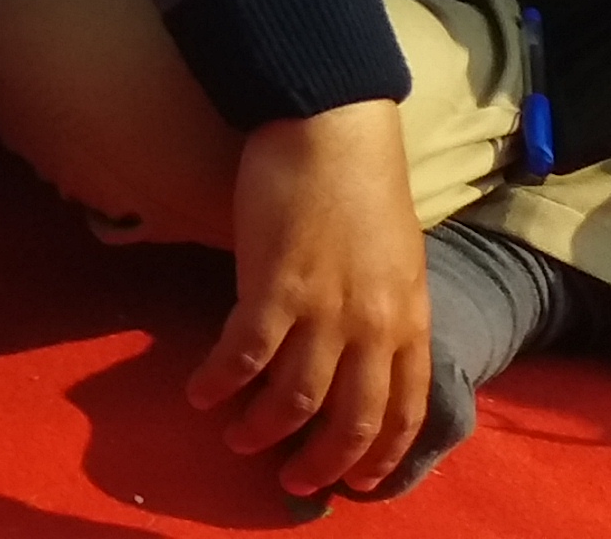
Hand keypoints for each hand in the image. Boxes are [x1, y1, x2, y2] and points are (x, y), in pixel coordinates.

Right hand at [190, 100, 428, 498]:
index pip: (403, 413)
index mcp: (410, 322)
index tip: (355, 483)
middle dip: (318, 463)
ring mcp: (324, 311)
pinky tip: (200, 392)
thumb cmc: (362, 184)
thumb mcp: (398, 262)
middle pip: (349, 423)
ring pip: (293, 400)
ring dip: (261, 430)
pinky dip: (219, 383)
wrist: (331, 127)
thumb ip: (386, 313)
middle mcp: (373, 329)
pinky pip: (243, 356)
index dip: (379, 458)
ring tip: (236, 439)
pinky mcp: (273, 288)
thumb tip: (360, 354)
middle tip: (289, 480)